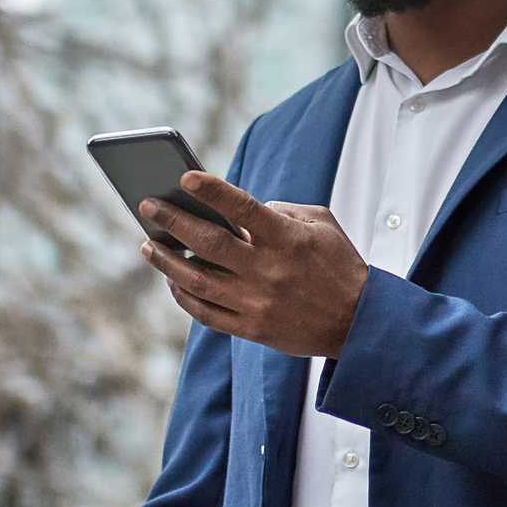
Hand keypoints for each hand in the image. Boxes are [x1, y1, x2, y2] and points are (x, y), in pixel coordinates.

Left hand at [141, 173, 368, 357]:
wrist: (359, 323)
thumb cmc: (339, 265)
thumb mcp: (321, 224)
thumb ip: (280, 211)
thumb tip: (236, 211)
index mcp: (286, 239)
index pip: (241, 208)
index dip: (211, 190)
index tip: (184, 176)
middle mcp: (268, 271)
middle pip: (207, 243)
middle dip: (171, 221)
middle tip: (147, 205)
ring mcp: (257, 303)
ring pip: (197, 281)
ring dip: (166, 261)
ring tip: (148, 245)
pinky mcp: (253, 329)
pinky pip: (206, 313)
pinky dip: (183, 296)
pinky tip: (172, 280)